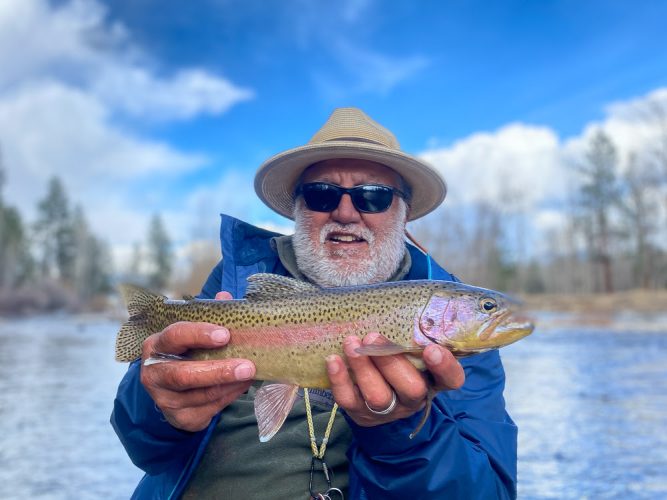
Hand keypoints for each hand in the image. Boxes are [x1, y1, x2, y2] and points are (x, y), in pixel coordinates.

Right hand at [140, 291, 255, 431]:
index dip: (199, 334)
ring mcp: (165, 400)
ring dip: (230, 384)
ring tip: (251, 373)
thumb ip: (208, 316)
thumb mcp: (191, 334)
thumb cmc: (184, 353)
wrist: (170, 390)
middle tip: (248, 366)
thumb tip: (225, 297)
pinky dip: (230, 396)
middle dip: (219, 371)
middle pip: (185, 375)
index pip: (175, 337)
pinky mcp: (180, 418)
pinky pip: (210, 408)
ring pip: (202, 395)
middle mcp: (154, 374)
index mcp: (156, 346)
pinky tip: (242, 386)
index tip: (225, 334)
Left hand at [326, 332, 464, 426]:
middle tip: (373, 335)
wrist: (373, 390)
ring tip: (351, 342)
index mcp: (433, 379)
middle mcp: (413, 398)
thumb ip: (414, 328)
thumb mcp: (410, 343)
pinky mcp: (360, 413)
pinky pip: (349, 400)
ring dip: (363, 367)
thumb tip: (409, 297)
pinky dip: (340, 380)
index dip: (444, 367)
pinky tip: (334, 359)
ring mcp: (387, 409)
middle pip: (411, 389)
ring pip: (378, 396)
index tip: (431, 349)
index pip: (450, 379)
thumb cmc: (395, 354)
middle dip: (391, 362)